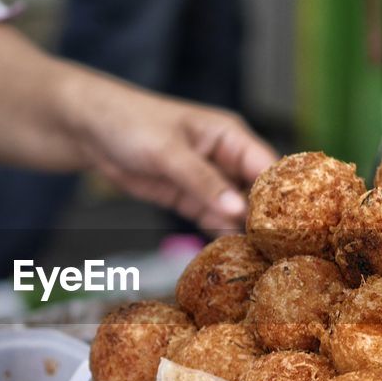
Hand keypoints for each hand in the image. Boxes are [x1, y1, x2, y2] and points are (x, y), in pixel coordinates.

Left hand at [67, 80, 277, 231]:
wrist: (88, 129)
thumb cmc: (130, 122)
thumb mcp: (168, 151)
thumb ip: (203, 181)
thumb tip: (236, 210)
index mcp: (230, 135)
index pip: (267, 167)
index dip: (282, 195)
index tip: (293, 226)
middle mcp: (225, 158)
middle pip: (255, 193)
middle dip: (265, 219)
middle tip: (277, 251)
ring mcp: (207, 180)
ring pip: (234, 210)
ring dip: (242, 230)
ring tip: (258, 258)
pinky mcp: (187, 197)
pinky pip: (210, 218)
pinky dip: (218, 233)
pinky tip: (230, 252)